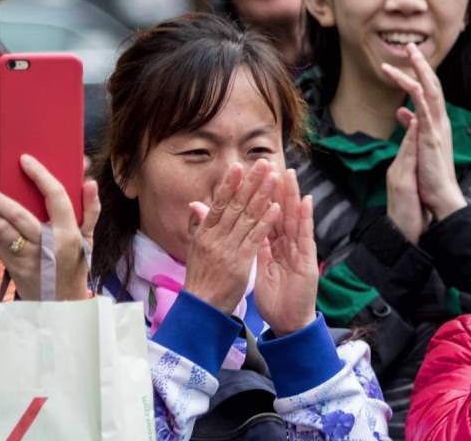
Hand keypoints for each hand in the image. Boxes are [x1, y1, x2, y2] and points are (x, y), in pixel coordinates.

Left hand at [0, 154, 99, 300]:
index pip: (56, 196)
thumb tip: (90, 182)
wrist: (60, 301)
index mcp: (69, 232)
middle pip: (20, 214)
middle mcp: (49, 244)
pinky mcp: (14, 267)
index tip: (25, 161)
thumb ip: (90, 210)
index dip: (40, 175)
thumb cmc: (75, 265)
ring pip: (4, 230)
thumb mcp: (88, 239)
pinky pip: (1, 245)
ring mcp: (30, 257)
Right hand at [183, 160, 280, 315]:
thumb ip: (200, 225)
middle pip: (234, 205)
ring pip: (247, 217)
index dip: (229, 184)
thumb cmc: (201, 279)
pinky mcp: (240, 262)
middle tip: (262, 162)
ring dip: (262, 196)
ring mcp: (227, 249)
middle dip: (250, 182)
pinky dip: (266, 222)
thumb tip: (196, 204)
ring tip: (274, 178)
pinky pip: (255, 238)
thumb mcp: (194, 249)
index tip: (238, 165)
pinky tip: (276, 208)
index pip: (218, 203)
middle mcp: (215, 238)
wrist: (201, 308)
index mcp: (204, 233)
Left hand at [255, 169, 318, 335]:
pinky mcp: (308, 261)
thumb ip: (255, 246)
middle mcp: (289, 244)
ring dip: (293, 196)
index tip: (254, 175)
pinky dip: (306, 219)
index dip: (260, 196)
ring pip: (295, 218)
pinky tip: (306, 201)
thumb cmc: (276, 297)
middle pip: (281, 211)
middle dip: (277, 188)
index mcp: (275, 245)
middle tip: (272, 164)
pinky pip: (306, 237)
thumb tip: (243, 229)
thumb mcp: (260, 268)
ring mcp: (300, 250)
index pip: (266, 216)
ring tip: (290, 175)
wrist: (288, 322)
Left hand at [381, 43, 466, 220]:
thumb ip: (410, 126)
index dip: (420, 73)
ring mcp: (437, 128)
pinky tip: (412, 81)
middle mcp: (440, 121)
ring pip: (430, 91)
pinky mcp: (432, 138)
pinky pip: (426, 110)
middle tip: (410, 46)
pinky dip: (420, 94)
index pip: (428, 91)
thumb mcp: (417, 144)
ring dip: (419, 71)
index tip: (408, 59)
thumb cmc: (429, 174)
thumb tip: (401, 111)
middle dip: (421, 64)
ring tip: (409, 53)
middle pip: (432, 84)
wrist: (440, 196)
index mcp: (436, 123)